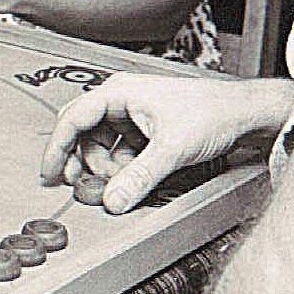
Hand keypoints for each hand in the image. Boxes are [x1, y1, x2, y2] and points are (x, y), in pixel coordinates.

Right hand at [40, 73, 293, 211]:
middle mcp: (122, 99)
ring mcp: (133, 113)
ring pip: (103, 144)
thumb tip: (112, 201)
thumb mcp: (171, 150)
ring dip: (107, 168)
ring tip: (120, 184)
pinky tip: (133, 180)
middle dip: (83, 162)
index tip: (49, 174)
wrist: (244, 113)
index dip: (56, 149)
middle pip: (84, 133)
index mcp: (119, 92)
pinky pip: (121, 150)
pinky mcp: (146, 128)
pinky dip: (123, 167)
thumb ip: (139, 178)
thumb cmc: (212, 113)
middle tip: (82, 187)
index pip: (73, 119)